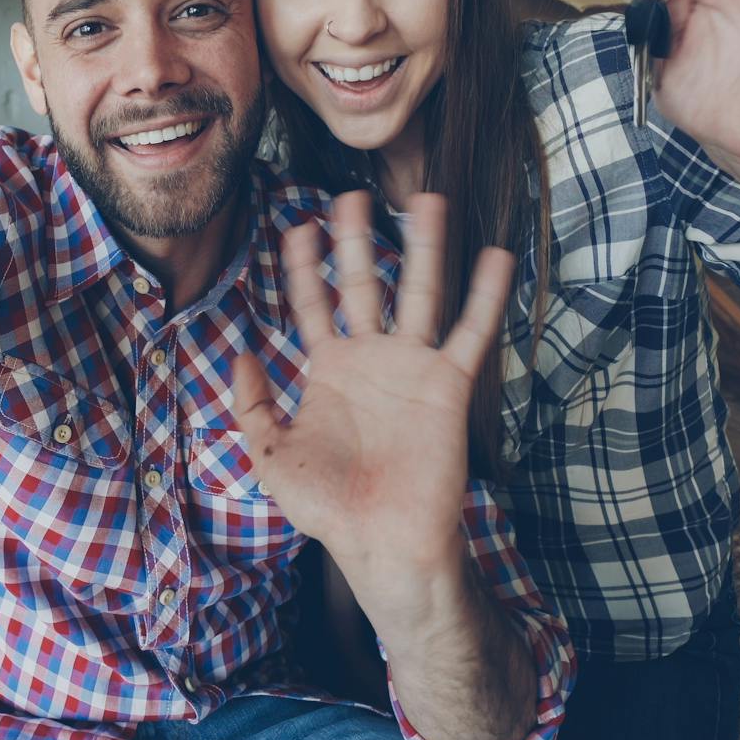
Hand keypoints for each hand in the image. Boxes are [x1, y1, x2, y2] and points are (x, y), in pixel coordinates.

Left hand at [232, 191, 514, 608]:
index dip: (304, 266)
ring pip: (418, 293)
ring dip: (425, 247)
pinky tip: (496, 255)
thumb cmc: (327, 508)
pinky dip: (486, 294)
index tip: (299, 226)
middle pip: (363, 284)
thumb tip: (242, 353)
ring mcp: (412, 367)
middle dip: (357, 240)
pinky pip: (471, 331)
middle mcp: (372, 358)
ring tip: (428, 201)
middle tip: (353, 196)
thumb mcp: (270, 456)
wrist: (383, 544)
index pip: (312, 303)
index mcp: (328, 370)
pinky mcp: (449, 384)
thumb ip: (251, 406)